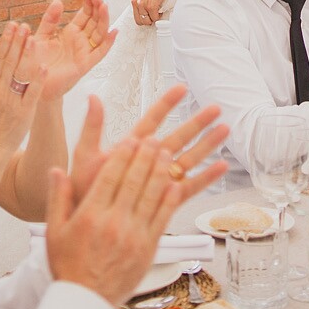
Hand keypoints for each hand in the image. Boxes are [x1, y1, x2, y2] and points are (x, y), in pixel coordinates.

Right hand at [0, 21, 42, 155]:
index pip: (0, 58)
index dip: (7, 41)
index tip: (13, 25)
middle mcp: (0, 90)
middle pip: (10, 62)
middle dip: (17, 42)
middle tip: (24, 25)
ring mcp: (12, 101)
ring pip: (20, 75)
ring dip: (27, 56)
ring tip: (34, 38)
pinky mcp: (24, 112)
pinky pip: (32, 93)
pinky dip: (37, 80)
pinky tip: (44, 67)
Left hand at [31, 0, 114, 100]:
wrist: (31, 84)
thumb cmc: (36, 62)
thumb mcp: (41, 36)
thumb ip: (50, 20)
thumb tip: (58, 1)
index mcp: (70, 33)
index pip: (85, 15)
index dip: (88, 3)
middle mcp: (80, 41)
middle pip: (94, 21)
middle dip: (97, 8)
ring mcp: (84, 52)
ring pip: (99, 33)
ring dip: (103, 20)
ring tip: (104, 6)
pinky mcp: (84, 64)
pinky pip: (100, 53)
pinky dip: (108, 43)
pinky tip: (113, 31)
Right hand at [46, 139, 197, 304]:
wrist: (85, 301)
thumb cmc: (68, 266)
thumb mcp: (54, 231)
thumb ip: (58, 198)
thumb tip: (56, 171)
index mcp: (90, 215)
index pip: (110, 176)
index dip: (123, 155)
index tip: (132, 139)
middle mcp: (114, 222)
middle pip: (134, 181)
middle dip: (145, 156)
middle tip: (154, 139)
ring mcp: (133, 235)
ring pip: (151, 195)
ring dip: (160, 171)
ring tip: (167, 154)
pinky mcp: (148, 248)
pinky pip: (162, 218)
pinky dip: (169, 199)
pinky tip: (175, 184)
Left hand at [68, 86, 229, 201]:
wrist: (86, 221)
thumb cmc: (84, 189)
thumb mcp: (85, 155)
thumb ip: (92, 127)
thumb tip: (93, 97)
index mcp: (132, 146)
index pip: (153, 120)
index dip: (167, 104)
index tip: (181, 88)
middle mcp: (149, 160)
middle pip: (178, 137)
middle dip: (197, 122)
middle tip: (215, 108)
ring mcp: (158, 178)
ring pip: (188, 158)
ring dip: (207, 144)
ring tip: (225, 130)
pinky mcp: (165, 197)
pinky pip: (189, 186)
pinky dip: (206, 178)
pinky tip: (221, 167)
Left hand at [130, 0, 174, 26]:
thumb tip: (144, 4)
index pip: (135, 14)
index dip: (143, 16)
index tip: (148, 15)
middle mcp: (136, 2)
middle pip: (139, 20)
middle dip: (147, 20)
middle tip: (153, 16)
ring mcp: (143, 5)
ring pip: (147, 21)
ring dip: (153, 18)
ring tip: (157, 13)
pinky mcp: (151, 7)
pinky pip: (155, 18)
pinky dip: (159, 16)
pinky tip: (161, 11)